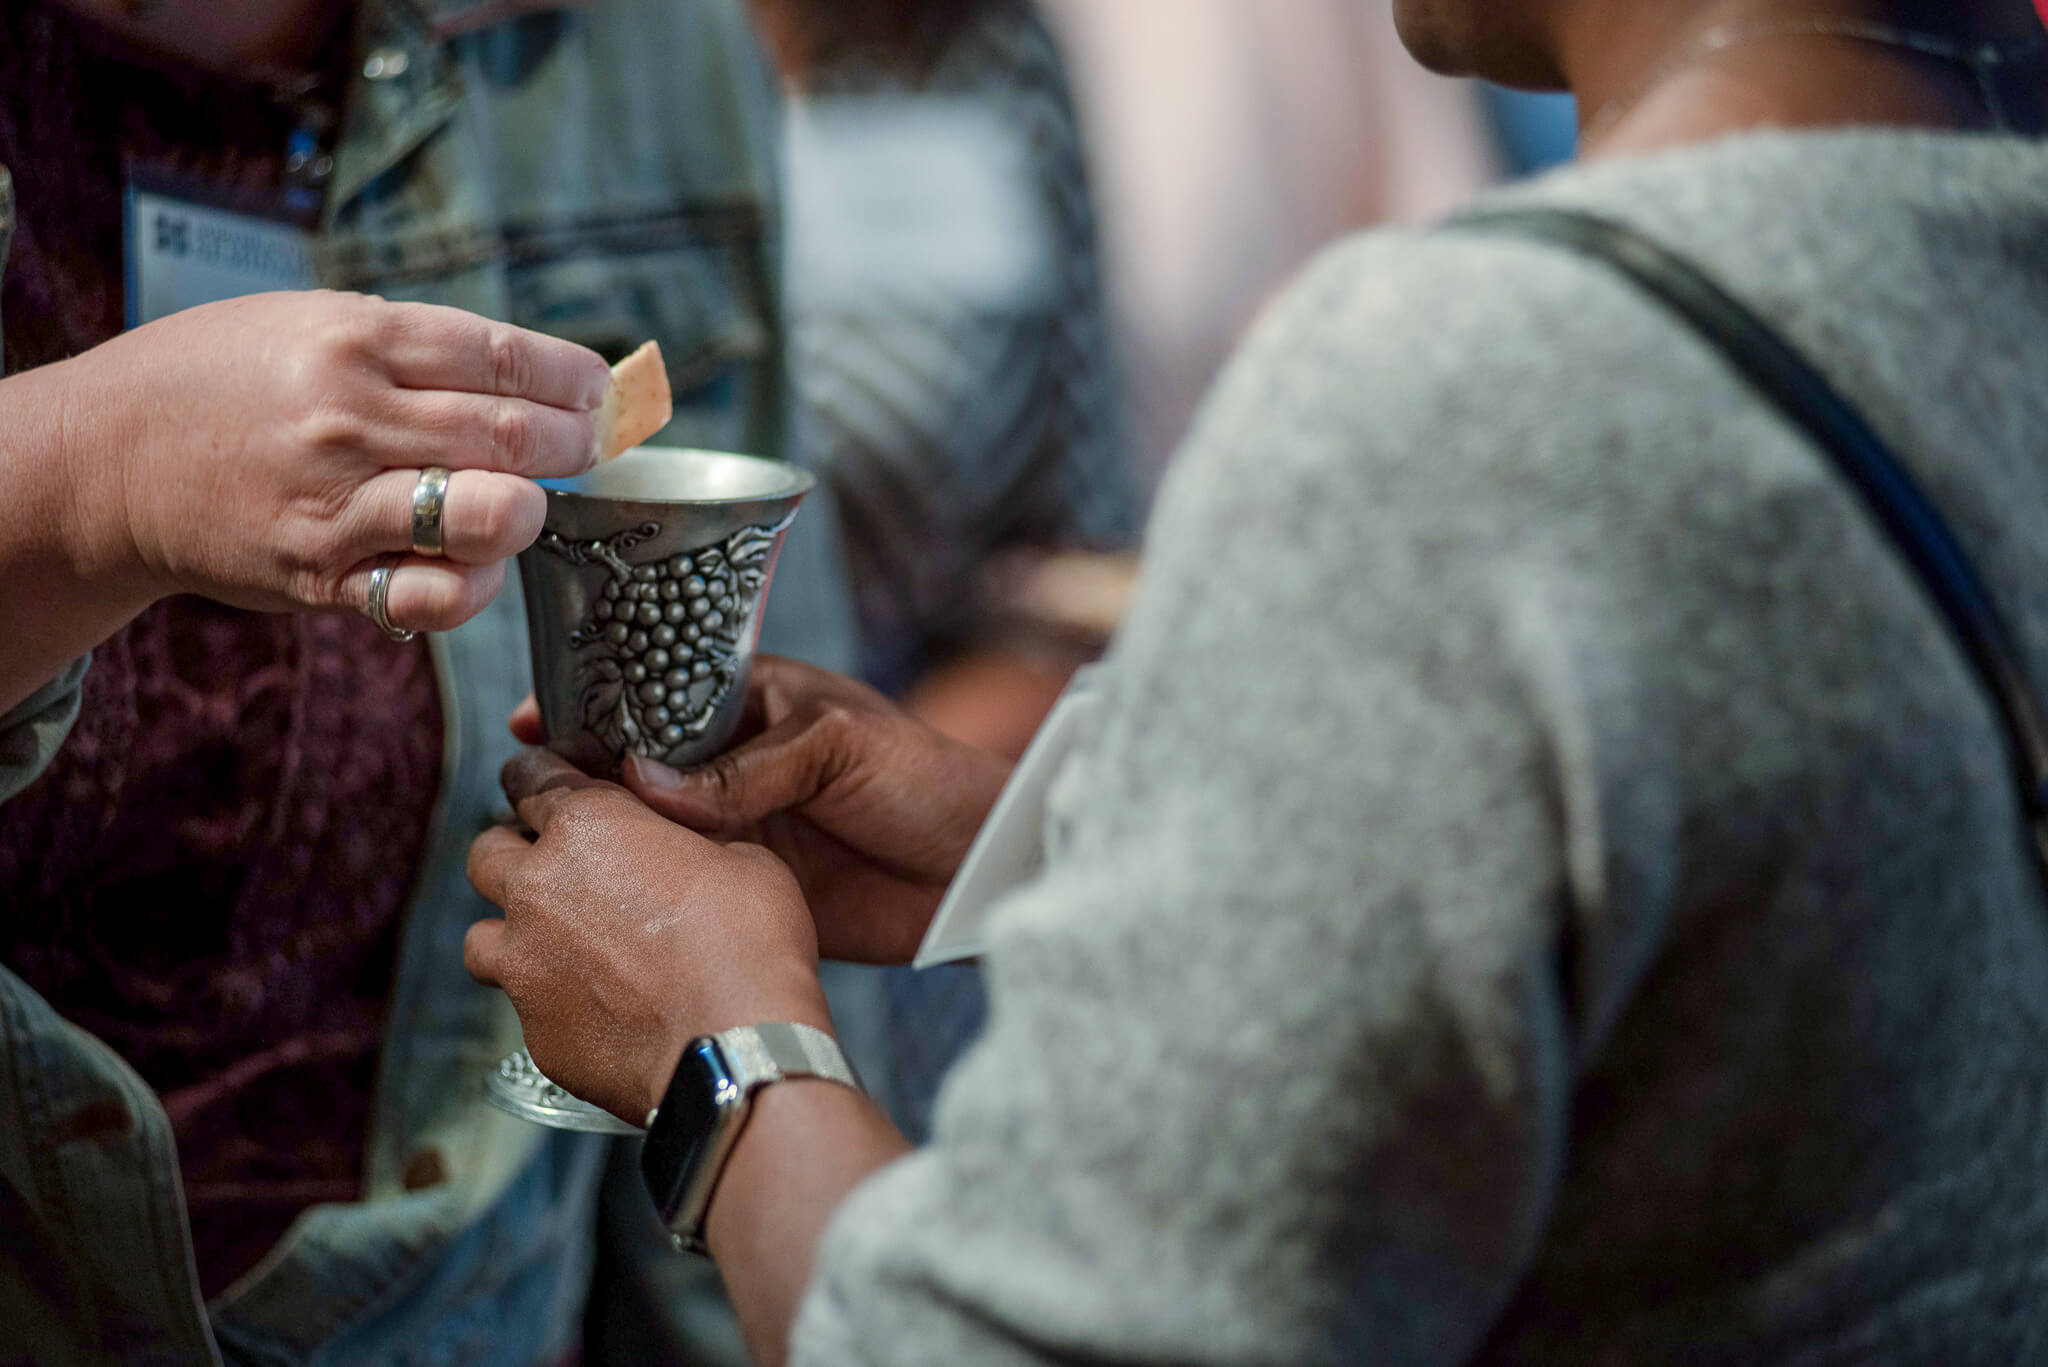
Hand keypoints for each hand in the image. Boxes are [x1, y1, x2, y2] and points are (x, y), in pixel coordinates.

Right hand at [56, 289, 608, 631]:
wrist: (111, 457)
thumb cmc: (228, 379)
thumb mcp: (312, 323)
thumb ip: (417, 348)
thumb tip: (539, 375)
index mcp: (357, 339)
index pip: (508, 357)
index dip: (577, 381)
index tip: (600, 394)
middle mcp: (351, 418)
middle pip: (515, 435)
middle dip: (576, 445)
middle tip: (590, 447)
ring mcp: (337, 502)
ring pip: (488, 516)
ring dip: (532, 511)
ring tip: (530, 501)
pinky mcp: (323, 574)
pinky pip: (431, 593)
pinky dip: (475, 584)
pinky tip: (476, 562)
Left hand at [465, 747, 832, 1122]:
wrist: (738, 1045)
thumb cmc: (749, 943)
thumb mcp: (744, 859)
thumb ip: (690, 845)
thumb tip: (683, 858)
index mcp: (587, 828)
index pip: (532, 779)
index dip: (538, 779)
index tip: (543, 784)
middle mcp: (538, 890)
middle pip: (486, 854)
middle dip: (513, 855)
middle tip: (553, 868)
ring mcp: (526, 967)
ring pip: (480, 938)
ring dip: (512, 934)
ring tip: (554, 947)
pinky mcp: (535, 1034)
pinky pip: (523, 1008)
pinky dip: (550, 1002)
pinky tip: (597, 1009)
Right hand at [510, 656, 1012, 963]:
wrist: (980, 866)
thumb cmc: (923, 776)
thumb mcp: (836, 745)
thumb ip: (745, 767)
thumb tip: (642, 782)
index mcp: (750, 706)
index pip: (655, 695)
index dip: (594, 704)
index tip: (533, 721)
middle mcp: (730, 766)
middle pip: (635, 768)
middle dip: (580, 779)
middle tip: (521, 797)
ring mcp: (734, 829)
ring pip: (649, 833)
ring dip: (603, 842)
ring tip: (540, 853)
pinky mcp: (747, 890)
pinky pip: (682, 890)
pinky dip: (641, 897)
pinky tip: (594, 907)